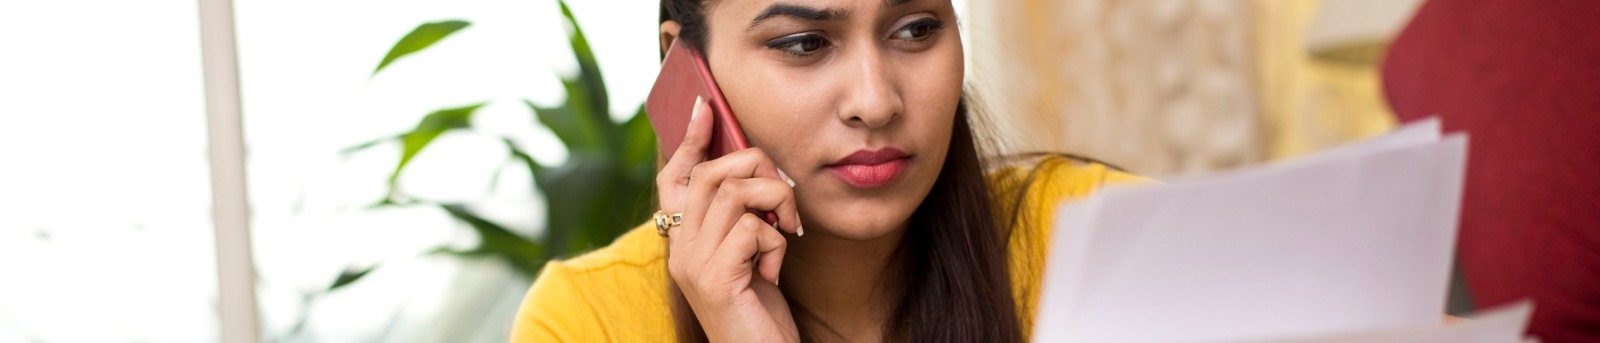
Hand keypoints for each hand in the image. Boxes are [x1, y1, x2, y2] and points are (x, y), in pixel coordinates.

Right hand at [657, 97, 802, 341]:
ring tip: (786, 232)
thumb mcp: (750, 256)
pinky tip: (774, 271)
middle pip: (710, 175)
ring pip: (733, 192)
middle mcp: (679, 251)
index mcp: (683, 243)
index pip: (674, 178)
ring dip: (775, 202)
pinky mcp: (716, 280)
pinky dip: (776, 242)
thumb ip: (743, 218)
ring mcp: (693, 265)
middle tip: (783, 199)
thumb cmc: (760, 312)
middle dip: (757, 169)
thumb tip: (757, 169)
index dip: (690, 140)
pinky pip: (751, 228)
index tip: (706, 107)